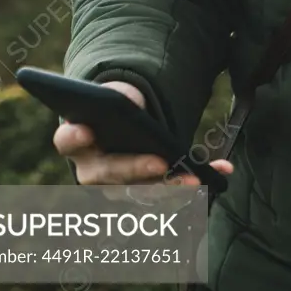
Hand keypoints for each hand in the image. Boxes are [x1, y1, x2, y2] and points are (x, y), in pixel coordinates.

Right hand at [52, 80, 233, 188]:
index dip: (75, 136)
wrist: (121, 125)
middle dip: (136, 171)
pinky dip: (198, 178)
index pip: (68, 140)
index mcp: (77, 141)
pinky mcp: (148, 192)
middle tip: (160, 164)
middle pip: (110, 177)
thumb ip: (121, 99)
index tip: (86, 130)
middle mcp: (93, 171)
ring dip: (169, 189)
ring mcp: (119, 188)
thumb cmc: (112, 110)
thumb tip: (137, 108)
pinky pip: (171, 191)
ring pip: (140, 194)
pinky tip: (222, 169)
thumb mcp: (114, 97)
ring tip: (195, 180)